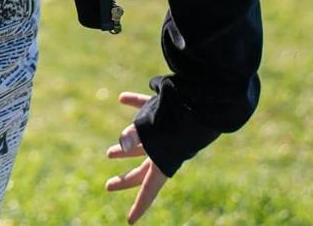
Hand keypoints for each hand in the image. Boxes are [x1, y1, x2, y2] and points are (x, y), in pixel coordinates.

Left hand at [104, 91, 168, 222]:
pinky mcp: (165, 111)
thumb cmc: (179, 121)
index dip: (139, 206)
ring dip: (126, 147)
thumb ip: (134, 137)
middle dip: (125, 180)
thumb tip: (121, 141)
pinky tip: (122, 98)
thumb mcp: (153, 132)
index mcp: (163, 162)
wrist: (203, 101)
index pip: (148, 190)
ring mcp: (164, 132)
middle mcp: (164, 150)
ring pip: (141, 144)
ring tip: (109, 154)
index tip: (130, 220)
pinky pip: (146, 107)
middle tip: (108, 186)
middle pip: (141, 171)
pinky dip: (135, 103)